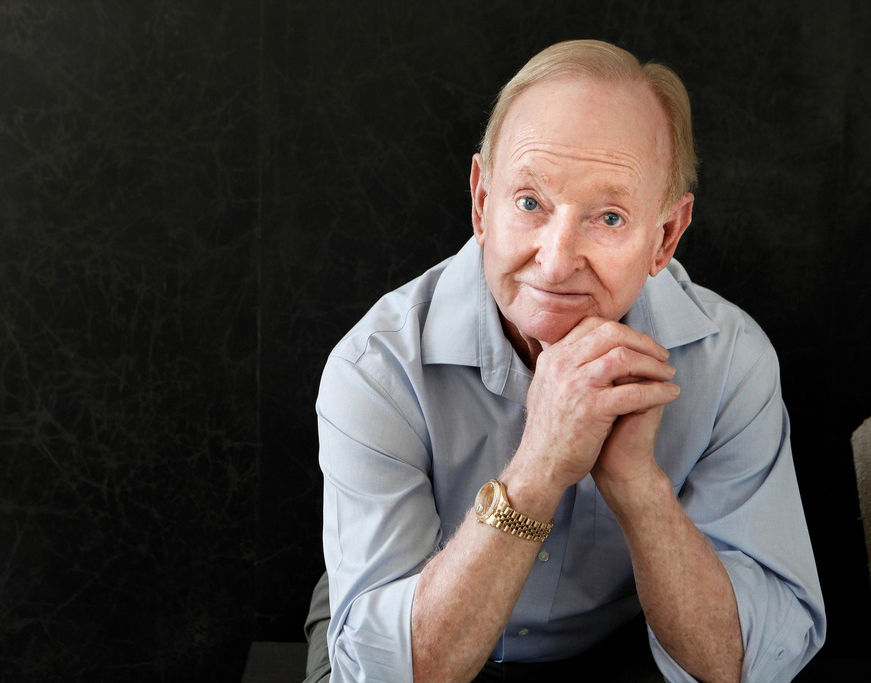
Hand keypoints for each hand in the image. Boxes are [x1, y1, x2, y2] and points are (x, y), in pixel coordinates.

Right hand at [512, 318, 678, 496]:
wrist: (540, 465)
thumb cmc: (548, 431)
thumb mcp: (545, 388)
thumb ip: (561, 367)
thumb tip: (580, 349)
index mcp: (552, 357)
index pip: (592, 325)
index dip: (622, 330)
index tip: (639, 343)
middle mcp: (562, 365)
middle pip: (611, 334)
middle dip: (643, 342)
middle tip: (660, 354)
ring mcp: (577, 385)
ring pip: (624, 357)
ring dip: (653, 364)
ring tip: (668, 373)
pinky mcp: (593, 408)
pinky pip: (635, 391)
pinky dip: (658, 390)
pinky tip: (670, 394)